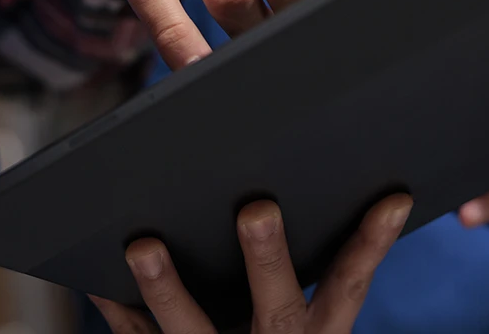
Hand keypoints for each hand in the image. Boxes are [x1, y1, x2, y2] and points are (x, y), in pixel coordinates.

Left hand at [92, 195, 412, 333]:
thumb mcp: (311, 318)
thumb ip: (318, 261)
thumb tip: (330, 170)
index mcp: (319, 330)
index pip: (351, 282)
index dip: (373, 242)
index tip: (393, 196)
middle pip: (278, 306)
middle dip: (267, 259)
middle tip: (256, 209)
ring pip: (192, 331)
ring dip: (168, 287)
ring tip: (145, 245)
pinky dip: (117, 307)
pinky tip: (95, 274)